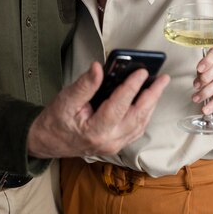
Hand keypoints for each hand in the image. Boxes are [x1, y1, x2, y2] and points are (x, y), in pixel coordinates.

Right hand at [27, 61, 169, 157]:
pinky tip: (148, 100)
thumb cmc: (56, 119)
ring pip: (140, 124)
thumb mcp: (66, 99)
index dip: (132, 87)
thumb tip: (98, 68)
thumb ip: (85, 84)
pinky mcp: (117, 144)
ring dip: (151, 104)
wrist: (48, 141)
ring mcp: (115, 145)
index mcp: (95, 130)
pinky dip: (145, 114)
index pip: (119, 106)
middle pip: (137, 117)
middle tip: (163, 78)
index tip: (142, 71)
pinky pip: (136, 129)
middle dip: (152, 96)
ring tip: (159, 85)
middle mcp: (109, 141)